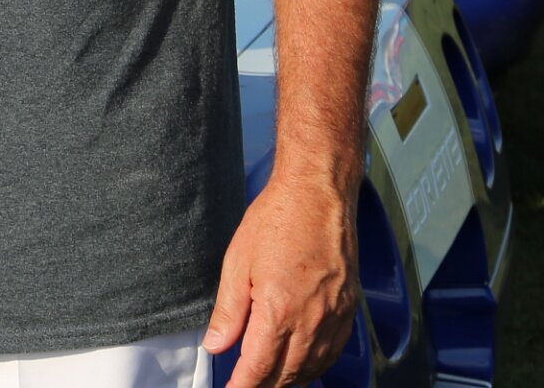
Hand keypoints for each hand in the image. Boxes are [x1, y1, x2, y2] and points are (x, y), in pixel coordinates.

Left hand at [202, 176, 355, 385]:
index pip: (259, 367)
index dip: (243, 386)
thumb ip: (229, 312)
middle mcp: (312, 321)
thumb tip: (216, 346)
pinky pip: (333, 352)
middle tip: (246, 387)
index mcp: (280, 311)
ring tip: (269, 383)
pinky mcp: (349, 310)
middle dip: (265, 386)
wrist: (318, 196)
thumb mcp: (237, 263)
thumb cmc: (277, 221)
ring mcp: (335, 317)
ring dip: (290, 380)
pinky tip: (302, 365)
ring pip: (312, 367)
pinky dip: (315, 365)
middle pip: (287, 373)